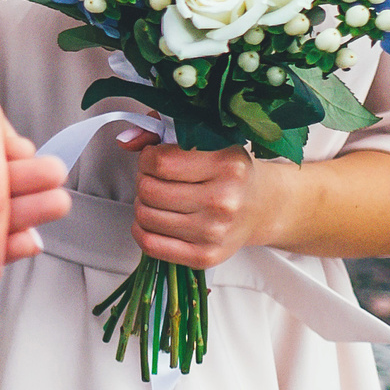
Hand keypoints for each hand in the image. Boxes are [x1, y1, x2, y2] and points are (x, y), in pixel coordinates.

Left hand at [117, 130, 286, 268]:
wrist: (263, 207)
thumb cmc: (231, 174)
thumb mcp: (208, 142)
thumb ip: (162, 132)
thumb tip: (126, 140)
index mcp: (227, 165)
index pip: (160, 162)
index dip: (147, 158)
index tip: (155, 158)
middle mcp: (223, 201)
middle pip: (149, 190)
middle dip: (144, 180)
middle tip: (156, 179)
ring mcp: (214, 232)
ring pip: (145, 216)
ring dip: (143, 204)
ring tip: (159, 198)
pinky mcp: (205, 257)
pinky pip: (151, 245)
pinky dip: (142, 230)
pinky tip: (155, 220)